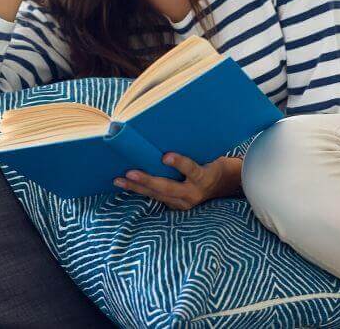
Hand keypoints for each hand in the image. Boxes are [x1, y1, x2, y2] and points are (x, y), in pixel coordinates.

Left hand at [113, 154, 240, 209]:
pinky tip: (125, 185)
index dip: (179, 163)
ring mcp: (184, 203)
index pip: (191, 170)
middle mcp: (193, 193)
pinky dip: (140, 190)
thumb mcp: (208, 156)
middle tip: (131, 172)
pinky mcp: (176, 207)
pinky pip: (155, 198)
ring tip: (119, 180)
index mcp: (204, 177)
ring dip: (137, 187)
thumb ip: (193, 151)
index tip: (166, 156)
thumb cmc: (210, 162)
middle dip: (147, 180)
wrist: (221, 184)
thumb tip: (169, 133)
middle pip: (168, 187)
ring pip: (157, 195)